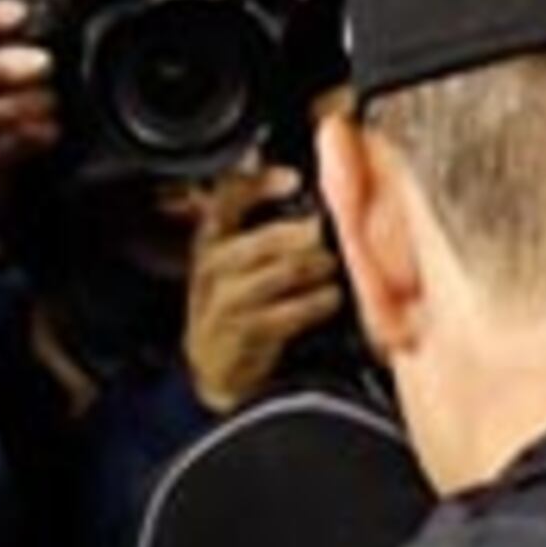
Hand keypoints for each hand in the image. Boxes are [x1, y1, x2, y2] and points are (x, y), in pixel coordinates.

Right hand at [183, 164, 345, 415]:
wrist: (215, 366)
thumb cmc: (237, 305)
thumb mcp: (237, 261)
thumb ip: (265, 227)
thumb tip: (304, 192)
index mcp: (211, 238)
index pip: (227, 197)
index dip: (258, 183)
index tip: (293, 180)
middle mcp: (214, 264)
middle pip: (269, 237)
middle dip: (308, 235)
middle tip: (333, 235)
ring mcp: (227, 300)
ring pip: (285, 271)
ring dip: (319, 268)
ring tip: (332, 267)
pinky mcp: (245, 332)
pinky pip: (290, 310)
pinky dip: (317, 302)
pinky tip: (330, 298)